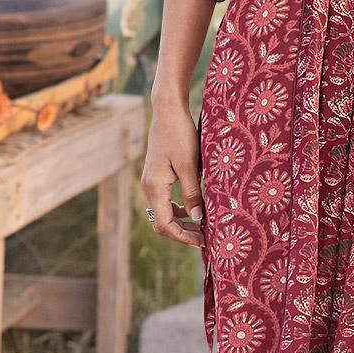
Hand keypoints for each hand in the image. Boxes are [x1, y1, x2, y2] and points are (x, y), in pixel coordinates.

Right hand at [141, 98, 205, 246]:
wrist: (168, 110)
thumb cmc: (180, 134)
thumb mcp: (190, 165)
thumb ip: (192, 193)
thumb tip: (197, 217)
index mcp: (155, 187)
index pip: (165, 224)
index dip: (183, 236)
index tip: (202, 241)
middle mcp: (149, 186)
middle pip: (161, 222)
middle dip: (182, 232)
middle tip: (204, 237)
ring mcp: (151, 180)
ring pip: (162, 212)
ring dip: (180, 221)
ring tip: (201, 225)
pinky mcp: (156, 174)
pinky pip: (164, 200)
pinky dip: (177, 209)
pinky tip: (192, 207)